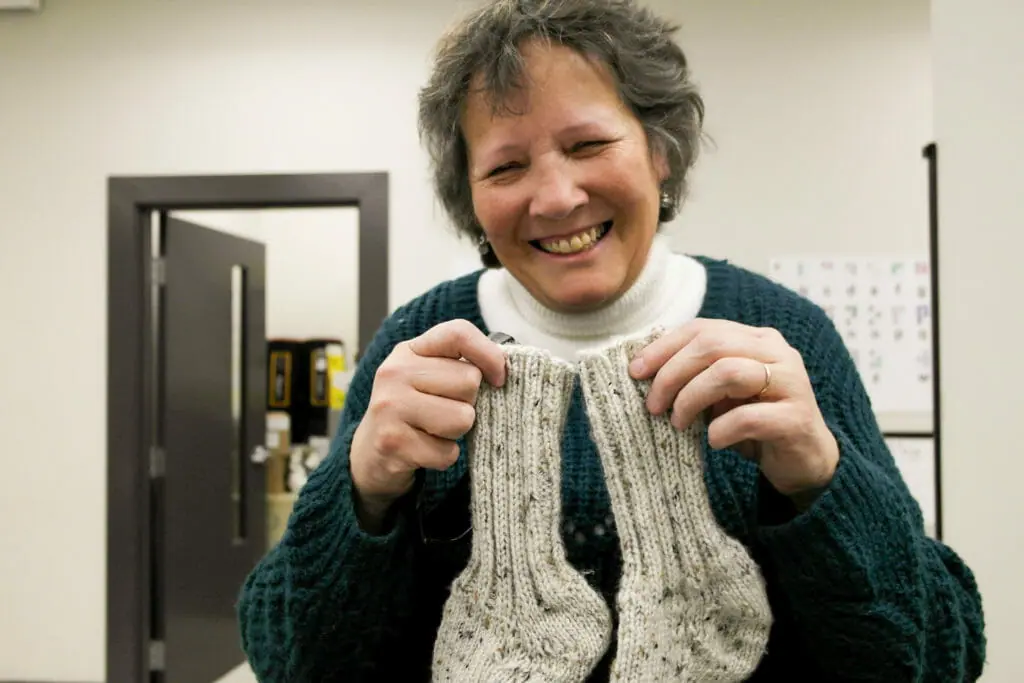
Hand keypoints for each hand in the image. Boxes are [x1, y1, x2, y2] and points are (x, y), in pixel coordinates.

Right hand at [350, 319, 506, 519]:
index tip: (498, 378)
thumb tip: (504, 370)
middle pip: (469, 381)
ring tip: (434, 430)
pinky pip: (448, 453)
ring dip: (457, 432)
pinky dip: (443, 457)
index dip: (489, 354)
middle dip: (467, 403)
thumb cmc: (413, 411)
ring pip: (462, 418)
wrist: (370, 453)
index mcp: (409, 350)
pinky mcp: (392, 442)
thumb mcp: (429, 377)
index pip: (458, 333)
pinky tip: (424, 450)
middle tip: (444, 411)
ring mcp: (390, 406)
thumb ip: (460, 364)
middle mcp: (395, 372)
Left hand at [628, 319, 839, 498]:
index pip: (703, 329)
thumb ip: (696, 375)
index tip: (635, 371)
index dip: (664, 347)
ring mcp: (791, 383)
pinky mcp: (796, 418)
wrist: (805, 461)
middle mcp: (778, 353)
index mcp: (757, 339)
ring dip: (691, 398)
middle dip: (672, 374)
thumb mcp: (721, 394)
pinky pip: (747, 417)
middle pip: (713, 346)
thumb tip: (643, 370)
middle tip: (652, 405)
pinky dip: (720, 429)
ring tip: (679, 423)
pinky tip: (712, 441)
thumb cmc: (754, 423)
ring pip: (728, 373)